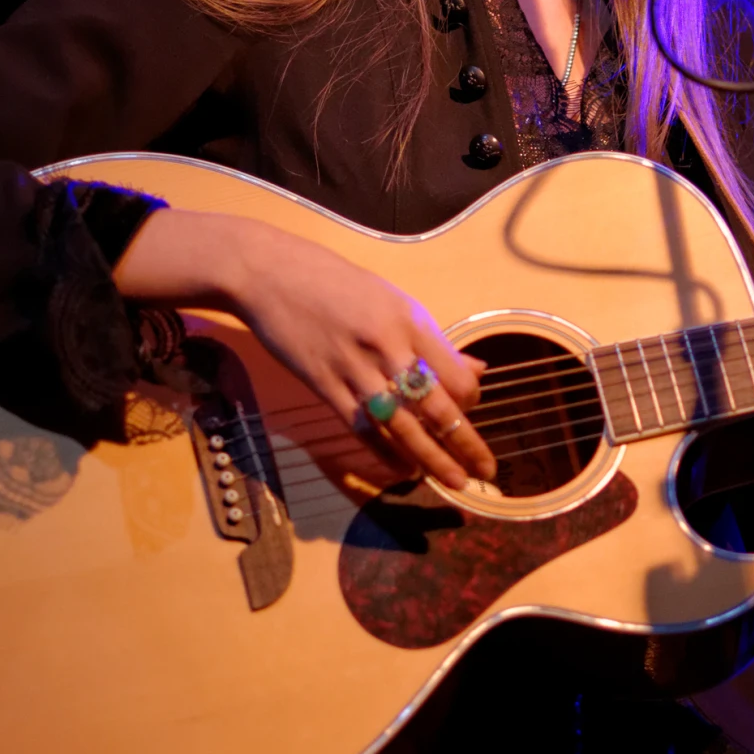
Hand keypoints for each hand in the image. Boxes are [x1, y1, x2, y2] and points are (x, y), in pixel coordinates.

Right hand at [114, 210, 496, 491]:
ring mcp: (353, 368)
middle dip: (464, 443)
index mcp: (410, 320)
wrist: (268, 273)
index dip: (470, 401)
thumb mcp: (391, 299)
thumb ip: (431, 339)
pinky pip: (362, 426)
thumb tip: (475, 371)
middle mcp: (387, 346)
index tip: (473, 413)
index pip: (455, 374)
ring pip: (402, 424)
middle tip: (486, 472)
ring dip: (430, 457)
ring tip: (452, 480)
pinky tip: (404, 469)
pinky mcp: (323, 384)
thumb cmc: (334, 283)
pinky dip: (385, 451)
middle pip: (436, 406)